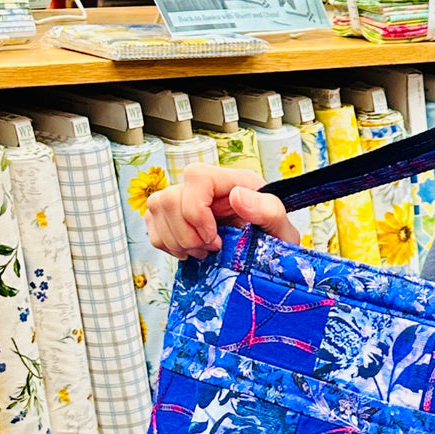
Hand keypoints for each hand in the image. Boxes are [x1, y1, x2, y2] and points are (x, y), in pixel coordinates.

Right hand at [145, 164, 297, 259]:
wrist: (269, 257)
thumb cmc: (276, 240)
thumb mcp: (281, 228)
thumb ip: (267, 209)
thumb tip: (237, 195)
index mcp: (233, 181)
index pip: (196, 176)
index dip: (195, 210)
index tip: (213, 237)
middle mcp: (207, 187)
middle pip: (168, 197)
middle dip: (186, 234)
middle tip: (210, 249)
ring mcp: (188, 201)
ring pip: (156, 210)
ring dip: (176, 240)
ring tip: (202, 251)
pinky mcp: (174, 218)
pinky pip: (153, 226)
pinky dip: (167, 245)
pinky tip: (190, 251)